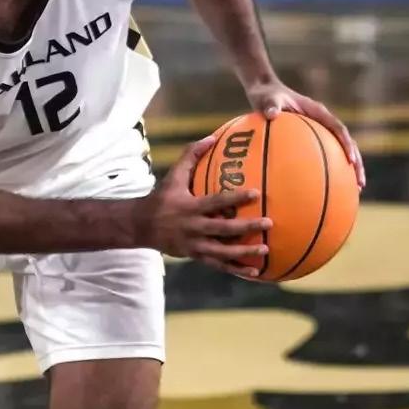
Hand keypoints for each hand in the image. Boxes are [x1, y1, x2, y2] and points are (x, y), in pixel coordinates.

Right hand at [136, 136, 272, 276]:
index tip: (256, 193)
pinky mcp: (194, 256)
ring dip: (244, 251)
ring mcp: (193, 244)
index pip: (215, 201)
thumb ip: (191, 157)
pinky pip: (218, 265)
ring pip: (222, 251)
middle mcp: (192, 227)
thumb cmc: (161, 198)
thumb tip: (211, 137)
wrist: (140, 226)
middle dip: (246, 227)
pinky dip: (236, 269)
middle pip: (222, 228)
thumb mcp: (172, 176)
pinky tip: (254, 272)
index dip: (235, 198)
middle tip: (268, 222)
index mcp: (188, 207)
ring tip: (265, 249)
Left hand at [247, 79, 364, 188]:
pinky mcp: (307, 140)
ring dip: (346, 171)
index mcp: (318, 112)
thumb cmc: (266, 95)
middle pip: (346, 145)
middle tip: (360, 184)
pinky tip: (318, 192)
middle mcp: (322, 122)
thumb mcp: (267, 98)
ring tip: (353, 192)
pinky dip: (324, 172)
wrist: (264, 92)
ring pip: (337, 153)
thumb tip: (271, 114)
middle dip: (355, 164)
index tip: (351, 160)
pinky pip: (319, 157)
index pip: (338, 129)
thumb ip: (270, 106)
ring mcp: (317, 132)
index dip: (347, 144)